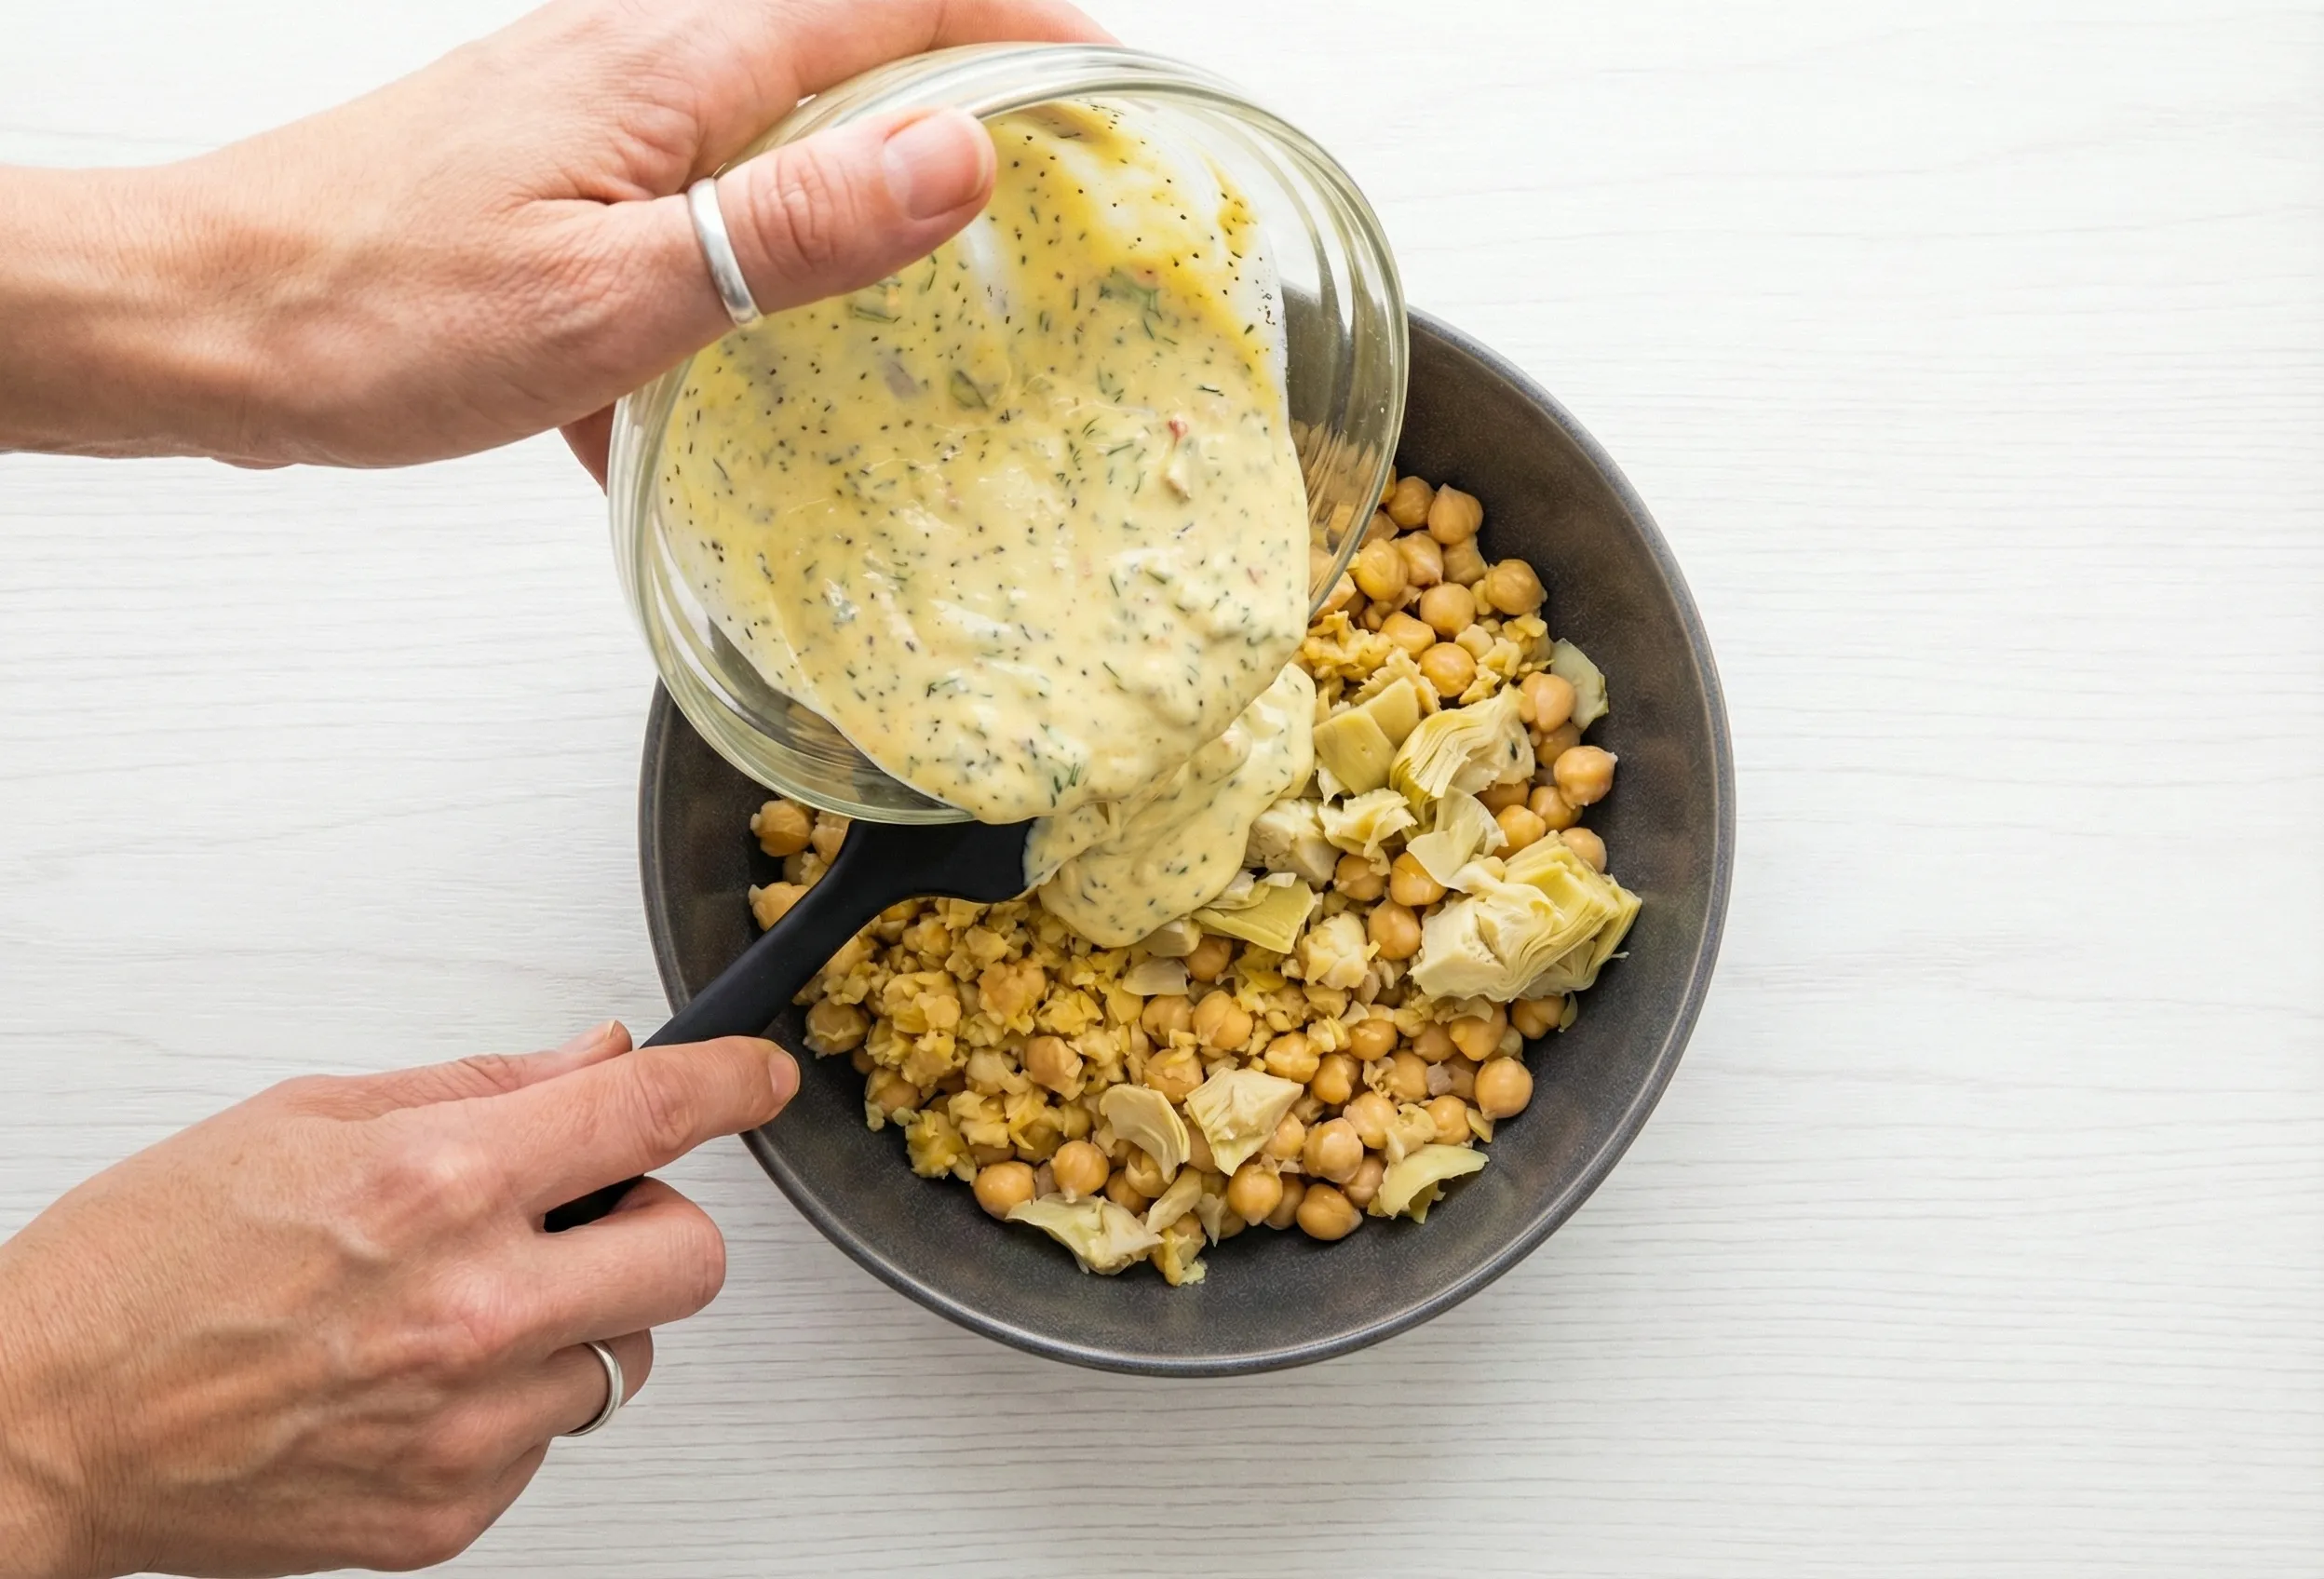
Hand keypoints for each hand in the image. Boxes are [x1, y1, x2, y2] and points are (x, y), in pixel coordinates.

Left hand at [0, 0, 1108, 474]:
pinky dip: (749, 247)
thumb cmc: (367, 310)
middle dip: (962, 87)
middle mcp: (636, 56)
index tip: (1117, 80)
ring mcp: (589, 106)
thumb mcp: (612, 295)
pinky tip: (744, 353)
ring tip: (933, 265)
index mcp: (672, 64)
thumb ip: (790, 228)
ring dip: (859, 173)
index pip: (895, 2)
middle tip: (1055, 173)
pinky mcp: (553, 169)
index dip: (1022, 29)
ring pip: (770, 117)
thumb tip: (955, 155)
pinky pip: (691, 186)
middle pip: (845, 40)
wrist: (194, 319)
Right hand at [0, 1022, 797, 1577]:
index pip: (646, 1112)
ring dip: (575, 1323)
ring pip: (625, 1357)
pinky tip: (412, 1383)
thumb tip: (596, 1058)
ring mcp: (467, 1425)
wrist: (38, 1427)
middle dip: (655, 1225)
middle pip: (693, 1257)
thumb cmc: (143, 1267)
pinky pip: (550, 1441)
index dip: (731, 1085)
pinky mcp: (449, 1514)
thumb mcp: (307, 1117)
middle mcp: (470, 1307)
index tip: (760, 1080)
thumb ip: (481, 1086)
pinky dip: (509, 1406)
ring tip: (453, 1309)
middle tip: (581, 1216)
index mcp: (434, 1183)